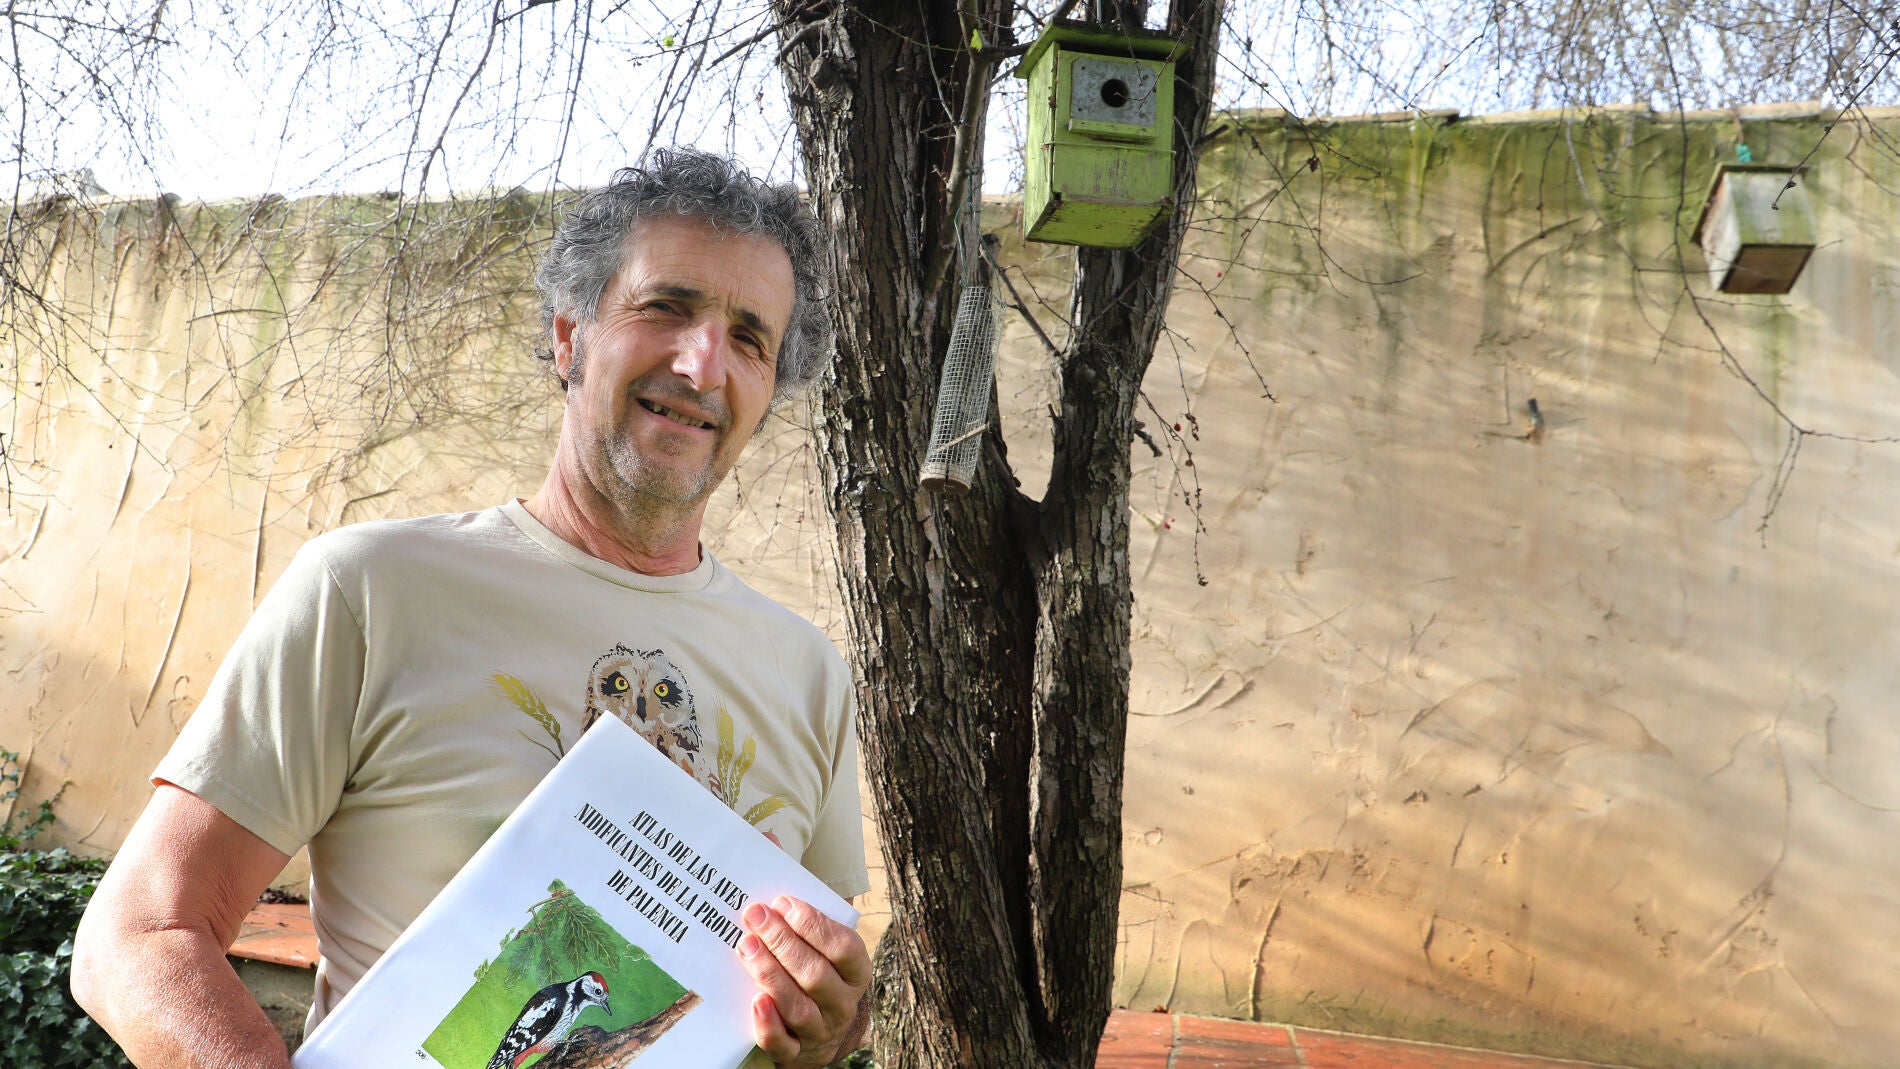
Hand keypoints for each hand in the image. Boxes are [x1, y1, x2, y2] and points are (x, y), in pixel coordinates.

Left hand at [737, 895, 870, 1066]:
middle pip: (815, 974)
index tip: (783, 903)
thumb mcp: (829, 953)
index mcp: (857, 974)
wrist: (823, 1031)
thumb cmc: (820, 975)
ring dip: (769, 973)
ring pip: (797, 1006)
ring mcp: (820, 1031)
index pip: (842, 948)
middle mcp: (842, 1005)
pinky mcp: (795, 1053)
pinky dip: (768, 1024)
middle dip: (782, 941)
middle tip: (755, 917)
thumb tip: (777, 903)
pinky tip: (755, 1001)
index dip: (813, 924)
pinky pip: (782, 1044)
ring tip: (747, 946)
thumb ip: (813, 929)